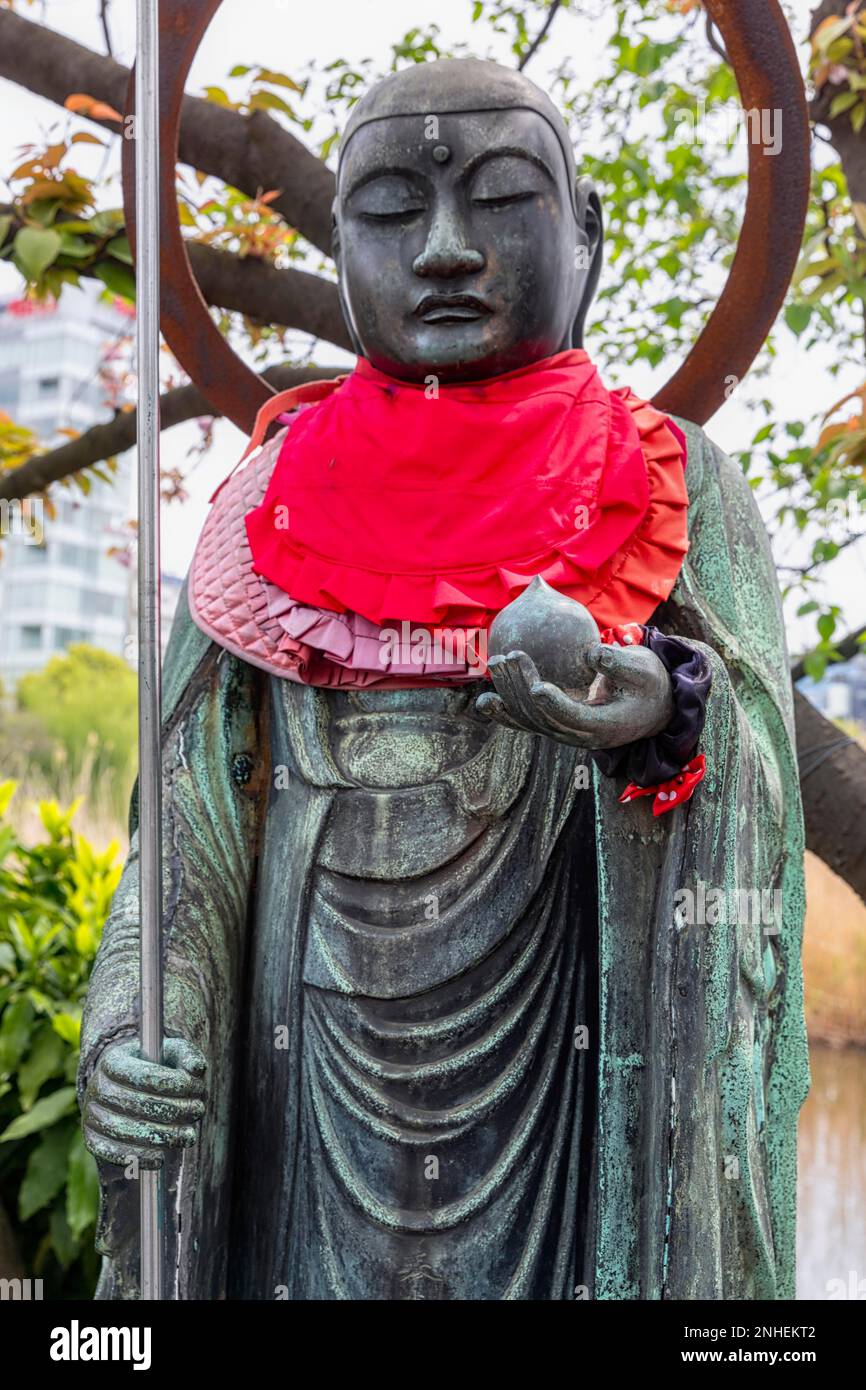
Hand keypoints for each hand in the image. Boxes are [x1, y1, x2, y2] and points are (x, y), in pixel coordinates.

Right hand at [83, 1037, 206, 1169]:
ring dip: (161, 1137)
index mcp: (112, 1060)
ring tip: (188, 1136)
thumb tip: (197, 1068)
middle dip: (173, 1109)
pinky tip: (161, 1158)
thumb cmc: (156, 1068)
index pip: (141, 1074)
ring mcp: (90, 1114)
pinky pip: (112, 1153)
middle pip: (135, 1103)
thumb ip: (187, 1056)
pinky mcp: (91, 1139)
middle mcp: (96, 1087)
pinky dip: (138, 1158)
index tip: (195, 1087)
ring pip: (124, 1130)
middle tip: (198, 1110)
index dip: (170, 1083)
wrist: (126, 1089)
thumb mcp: (172, 1053)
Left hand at [475, 642, 673, 749]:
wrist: (651, 705)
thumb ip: (619, 663)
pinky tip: (485, 698)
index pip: (574, 718)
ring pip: (530, 721)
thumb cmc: (649, 683)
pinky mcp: (556, 725)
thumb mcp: (644, 669)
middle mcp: (580, 736)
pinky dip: (506, 712)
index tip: (537, 685)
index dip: (554, 705)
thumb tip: (590, 652)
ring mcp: (565, 733)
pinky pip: (527, 721)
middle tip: (507, 657)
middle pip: (543, 718)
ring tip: (494, 663)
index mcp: (605, 726)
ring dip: (508, 694)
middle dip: (521, 689)